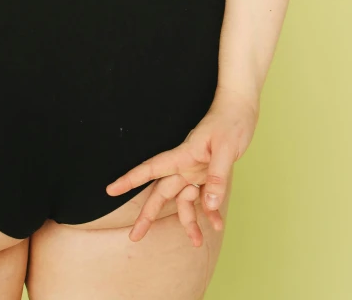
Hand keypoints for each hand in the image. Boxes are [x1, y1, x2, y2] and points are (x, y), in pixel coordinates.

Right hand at [105, 86, 259, 246]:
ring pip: (185, 201)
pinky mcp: (210, 174)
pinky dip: (211, 212)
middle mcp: (186, 165)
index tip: (110, 190)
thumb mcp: (226, 148)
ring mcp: (197, 171)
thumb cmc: (231, 122)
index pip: (152, 168)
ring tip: (196, 242)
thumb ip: (217, 177)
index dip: (131, 179)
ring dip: (189, 222)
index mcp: (184, 154)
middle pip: (162, 192)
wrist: (241, 109)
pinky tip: (218, 224)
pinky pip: (205, 198)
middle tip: (135, 237)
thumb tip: (210, 205)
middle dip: (148, 214)